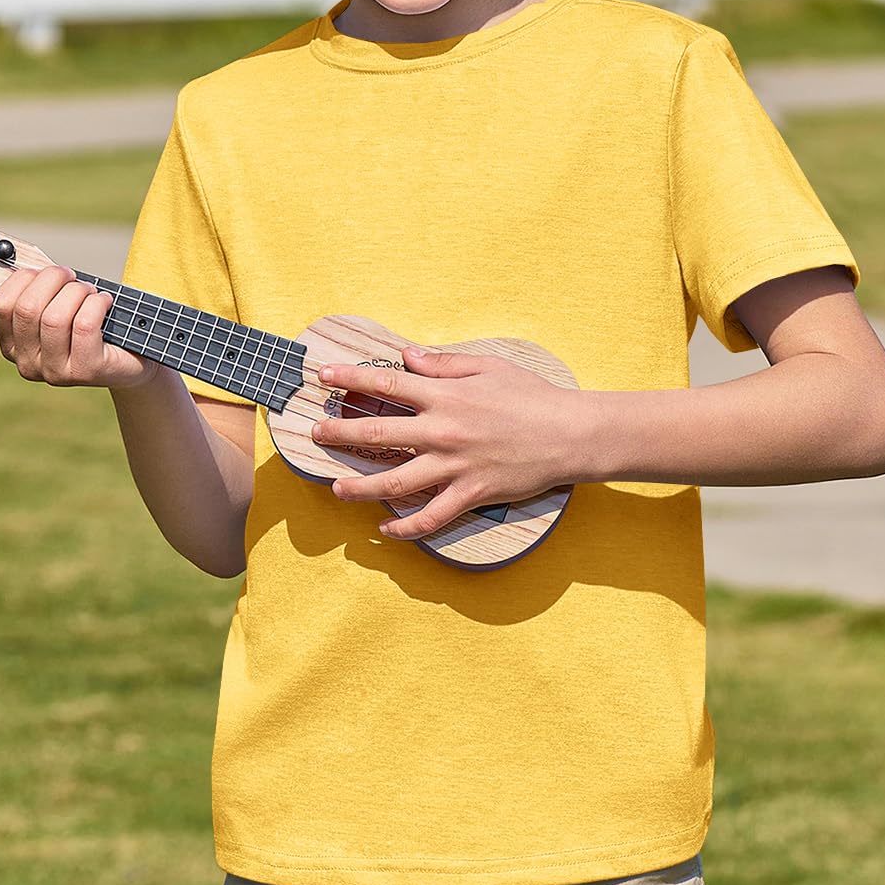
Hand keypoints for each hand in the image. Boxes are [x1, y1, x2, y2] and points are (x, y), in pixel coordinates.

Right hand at [0, 265, 156, 390]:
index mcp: (12, 346)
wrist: (130, 358)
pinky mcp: (85, 371)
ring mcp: (54, 372)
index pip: (0, 304)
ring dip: (77, 292)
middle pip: (27, 308)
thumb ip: (38, 290)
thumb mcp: (57, 306)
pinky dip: (97, 303)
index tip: (47, 273)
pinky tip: (105, 302)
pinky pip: (84, 325)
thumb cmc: (90, 324)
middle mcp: (28, 363)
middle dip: (53, 279)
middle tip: (72, 276)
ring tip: (92, 292)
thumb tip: (27, 263)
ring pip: (54, 318)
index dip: (24, 278)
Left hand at [311, 346, 581, 539]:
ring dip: (360, 486)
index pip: (386, 383)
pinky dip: (405, 527)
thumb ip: (444, 362)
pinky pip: (430, 516)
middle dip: (340, 433)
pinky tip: (386, 529)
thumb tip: (408, 356)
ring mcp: (454, 466)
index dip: (350, 378)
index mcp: (445, 395)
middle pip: (378, 433)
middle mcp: (443, 431)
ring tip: (336, 487)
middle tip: (315, 433)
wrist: (570, 434)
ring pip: (394, 481)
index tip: (323, 376)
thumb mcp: (489, 366)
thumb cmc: (532, 396)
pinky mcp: (470, 494)